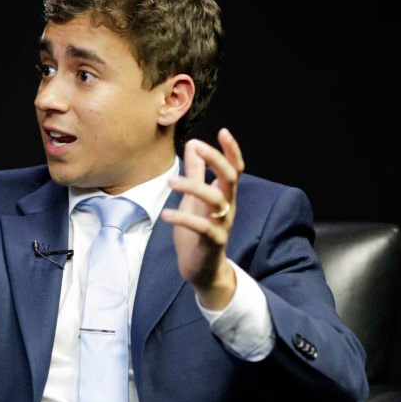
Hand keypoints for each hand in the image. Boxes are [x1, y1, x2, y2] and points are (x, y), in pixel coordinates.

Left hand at [160, 128, 244, 309]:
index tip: (223, 131)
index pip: (234, 168)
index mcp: (224, 195)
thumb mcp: (194, 199)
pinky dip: (183, 218)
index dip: (231, 150)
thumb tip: (194, 144)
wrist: (202, 270)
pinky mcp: (212, 242)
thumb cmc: (197, 232)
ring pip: (216, 201)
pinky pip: (202, 228)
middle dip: (217, 160)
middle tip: (199, 147)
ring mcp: (222, 225)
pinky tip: (166, 213)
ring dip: (193, 187)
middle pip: (230, 178)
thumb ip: (196, 173)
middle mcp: (227, 207)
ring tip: (171, 181)